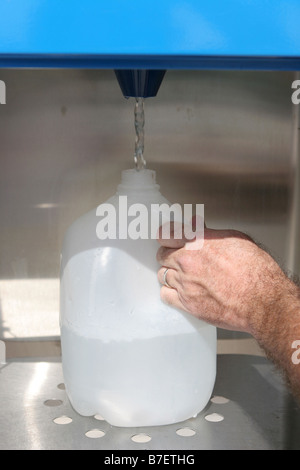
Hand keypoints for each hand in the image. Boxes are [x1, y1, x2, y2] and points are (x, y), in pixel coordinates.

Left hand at [156, 224, 290, 335]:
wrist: (262, 301)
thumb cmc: (256, 272)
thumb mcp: (236, 240)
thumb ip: (211, 233)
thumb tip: (197, 225)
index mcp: (199, 242)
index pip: (167, 233)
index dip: (166, 236)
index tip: (167, 238)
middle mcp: (188, 261)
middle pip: (162, 255)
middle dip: (169, 255)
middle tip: (177, 258)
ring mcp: (185, 283)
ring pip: (163, 275)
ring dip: (170, 274)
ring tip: (183, 276)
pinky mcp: (187, 303)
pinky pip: (166, 295)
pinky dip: (170, 293)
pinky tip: (180, 291)